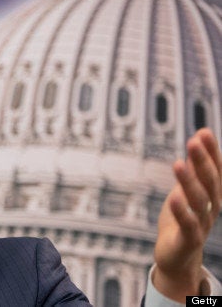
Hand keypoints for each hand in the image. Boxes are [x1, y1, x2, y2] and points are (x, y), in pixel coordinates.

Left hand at [153, 128, 220, 301]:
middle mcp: (212, 208)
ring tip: (178, 163)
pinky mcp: (189, 240)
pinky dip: (182, 211)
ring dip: (189, 182)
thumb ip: (193, 168)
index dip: (212, 152)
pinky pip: (188, 225)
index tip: (203, 132)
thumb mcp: (186, 190)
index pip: (215, 170)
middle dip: (203, 161)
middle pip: (209, 182)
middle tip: (193, 141)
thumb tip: (197, 138)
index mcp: (212, 195)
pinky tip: (174, 197)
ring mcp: (202, 224)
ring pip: (199, 201)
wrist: (178, 257)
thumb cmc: (182, 220)